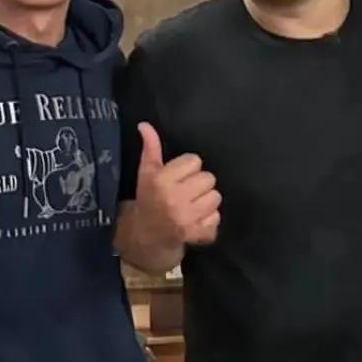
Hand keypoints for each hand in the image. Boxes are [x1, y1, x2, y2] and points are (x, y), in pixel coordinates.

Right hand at [134, 123, 221, 247]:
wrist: (146, 236)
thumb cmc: (149, 199)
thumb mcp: (146, 173)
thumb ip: (151, 148)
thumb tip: (145, 125)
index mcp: (162, 181)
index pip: (194, 161)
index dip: (188, 168)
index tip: (178, 178)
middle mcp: (174, 199)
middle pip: (209, 178)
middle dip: (200, 184)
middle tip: (187, 192)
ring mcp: (187, 218)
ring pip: (216, 198)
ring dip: (207, 202)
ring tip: (193, 206)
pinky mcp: (196, 234)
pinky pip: (216, 219)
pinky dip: (209, 221)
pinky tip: (196, 221)